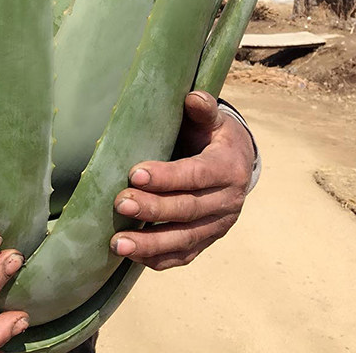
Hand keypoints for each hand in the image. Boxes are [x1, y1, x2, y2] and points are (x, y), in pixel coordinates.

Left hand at [110, 91, 254, 270]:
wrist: (237, 160)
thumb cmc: (214, 134)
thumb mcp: (213, 119)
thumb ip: (203, 109)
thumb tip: (193, 97)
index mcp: (228, 167)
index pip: (196, 175)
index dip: (166, 176)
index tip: (134, 173)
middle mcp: (227, 200)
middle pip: (187, 209)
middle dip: (152, 209)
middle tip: (120, 203)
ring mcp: (218, 225)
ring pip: (184, 238)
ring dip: (150, 243)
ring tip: (118, 243)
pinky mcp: (208, 239)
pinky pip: (184, 254)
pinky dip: (157, 258)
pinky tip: (131, 255)